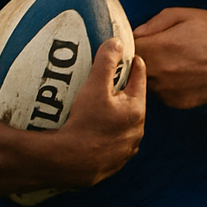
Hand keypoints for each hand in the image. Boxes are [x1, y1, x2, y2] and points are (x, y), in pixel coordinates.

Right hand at [54, 38, 147, 188]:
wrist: (66, 163)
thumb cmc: (82, 122)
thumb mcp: (93, 86)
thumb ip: (107, 61)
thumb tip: (117, 42)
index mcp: (136, 110)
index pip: (139, 77)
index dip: (132, 64)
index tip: (125, 56)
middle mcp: (137, 131)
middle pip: (133, 102)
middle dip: (123, 91)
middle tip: (107, 82)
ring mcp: (126, 150)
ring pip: (125, 125)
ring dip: (116, 115)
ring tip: (99, 108)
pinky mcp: (114, 165)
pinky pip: (115, 144)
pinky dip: (108, 136)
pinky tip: (95, 132)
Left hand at [133, 7, 206, 107]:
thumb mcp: (186, 16)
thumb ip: (156, 21)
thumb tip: (137, 33)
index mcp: (159, 48)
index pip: (127, 49)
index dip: (129, 44)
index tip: (138, 42)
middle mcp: (159, 71)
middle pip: (132, 68)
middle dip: (139, 59)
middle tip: (156, 52)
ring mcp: (165, 89)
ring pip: (145, 82)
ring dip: (151, 74)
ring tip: (170, 64)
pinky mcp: (174, 101)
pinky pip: (160, 93)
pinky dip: (164, 85)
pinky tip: (178, 76)